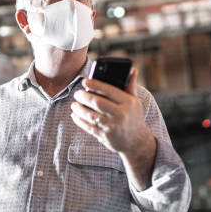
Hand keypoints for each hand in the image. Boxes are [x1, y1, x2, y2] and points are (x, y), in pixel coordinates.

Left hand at [70, 67, 156, 189]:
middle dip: (84, 97)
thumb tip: (133, 70)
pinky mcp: (105, 136)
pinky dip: (80, 121)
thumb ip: (130, 85)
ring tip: (74, 104)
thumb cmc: (134, 117)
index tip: (85, 81)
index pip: (109, 90)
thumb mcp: (135, 101)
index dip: (95, 85)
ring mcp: (113, 126)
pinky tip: (75, 115)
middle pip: (97, 103)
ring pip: (91, 115)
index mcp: (128, 102)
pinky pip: (89, 127)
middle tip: (77, 93)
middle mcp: (121, 114)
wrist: (136, 142)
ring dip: (80, 109)